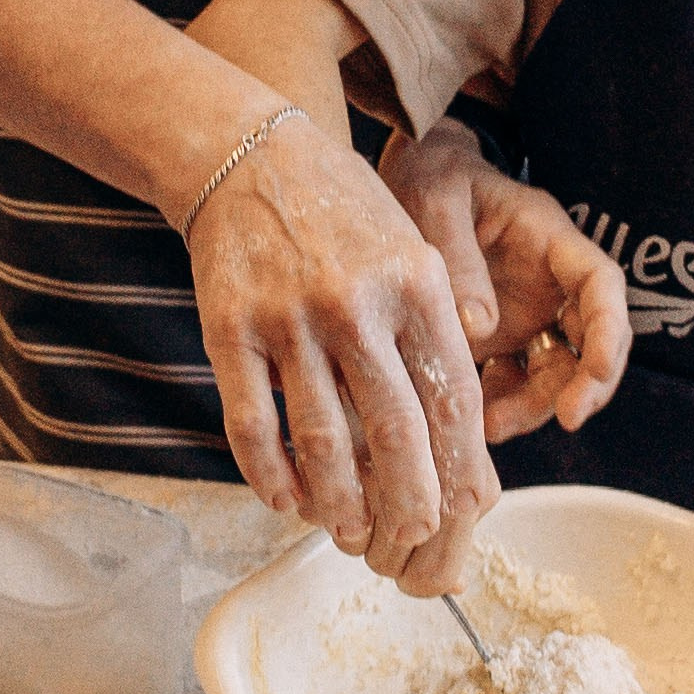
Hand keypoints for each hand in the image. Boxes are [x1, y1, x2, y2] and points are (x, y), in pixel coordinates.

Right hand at [187, 116, 494, 595]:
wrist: (250, 155)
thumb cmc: (344, 210)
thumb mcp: (414, 249)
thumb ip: (438, 329)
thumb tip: (457, 433)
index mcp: (417, 284)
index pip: (451, 398)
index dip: (459, 468)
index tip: (462, 512)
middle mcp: (356, 303)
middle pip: (395, 430)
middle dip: (408, 501)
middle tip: (410, 539)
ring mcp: (289, 318)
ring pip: (322, 439)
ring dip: (339, 501)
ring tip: (348, 531)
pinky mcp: (231, 329)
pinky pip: (253, 423)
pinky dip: (270, 474)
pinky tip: (286, 501)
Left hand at [377, 120, 630, 440]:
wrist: (408, 175)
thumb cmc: (429, 173)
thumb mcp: (434, 198)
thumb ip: (457, 259)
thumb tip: (480, 329)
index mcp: (549, 237)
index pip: (602, 285)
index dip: (608, 332)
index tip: (595, 375)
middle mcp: (549, 281)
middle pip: (589, 340)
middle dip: (582, 386)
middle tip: (558, 420)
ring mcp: (528, 311)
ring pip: (556, 371)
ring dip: (535, 405)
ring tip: (487, 428)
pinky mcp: (501, 335)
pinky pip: (517, 380)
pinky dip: (503, 403)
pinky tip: (471, 415)